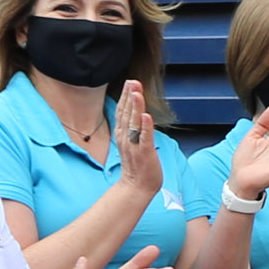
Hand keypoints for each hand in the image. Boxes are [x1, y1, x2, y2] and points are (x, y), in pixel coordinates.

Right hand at [110, 83, 162, 197]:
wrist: (137, 187)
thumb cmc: (137, 165)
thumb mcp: (131, 142)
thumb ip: (131, 128)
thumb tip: (136, 113)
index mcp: (123, 134)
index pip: (123, 111)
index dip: (125, 96)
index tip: (129, 82)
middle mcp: (126, 137)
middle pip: (126, 113)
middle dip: (129, 96)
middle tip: (132, 81)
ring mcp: (134, 145)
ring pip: (134, 123)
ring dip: (136, 107)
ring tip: (137, 93)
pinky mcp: (144, 153)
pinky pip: (145, 138)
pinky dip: (146, 127)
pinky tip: (146, 116)